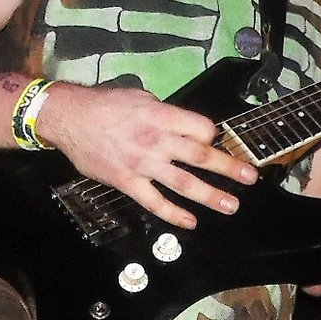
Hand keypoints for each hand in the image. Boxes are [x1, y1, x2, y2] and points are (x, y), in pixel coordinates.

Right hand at [38, 83, 259, 228]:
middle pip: (200, 156)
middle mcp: (156, 141)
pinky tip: (190, 222)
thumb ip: (164, 112)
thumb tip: (183, 125)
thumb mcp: (139, 97)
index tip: (217, 141)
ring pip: (183, 182)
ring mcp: (142, 164)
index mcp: (161, 116)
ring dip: (210, 195)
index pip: (201, 128)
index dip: (213, 135)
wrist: (69, 118)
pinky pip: (154, 202)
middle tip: (250, 177)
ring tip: (231, 205)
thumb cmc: (104, 104)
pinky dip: (173, 214)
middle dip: (228, 167)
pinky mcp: (127, 182)